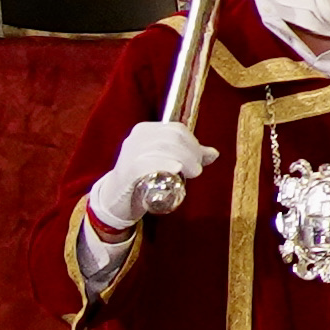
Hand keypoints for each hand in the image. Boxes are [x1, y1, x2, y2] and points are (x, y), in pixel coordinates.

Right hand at [90, 118, 215, 228]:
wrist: (116, 200)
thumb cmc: (143, 178)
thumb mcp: (166, 162)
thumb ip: (187, 156)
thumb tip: (213, 153)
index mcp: (146, 130)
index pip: (177, 129)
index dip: (193, 143)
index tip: (200, 160)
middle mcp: (136, 138)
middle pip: (172, 138)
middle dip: (191, 153)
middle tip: (197, 170)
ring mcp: (130, 153)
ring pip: (163, 149)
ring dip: (184, 160)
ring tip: (192, 173)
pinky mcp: (127, 170)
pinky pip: (146, 163)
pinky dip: (164, 164)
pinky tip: (176, 170)